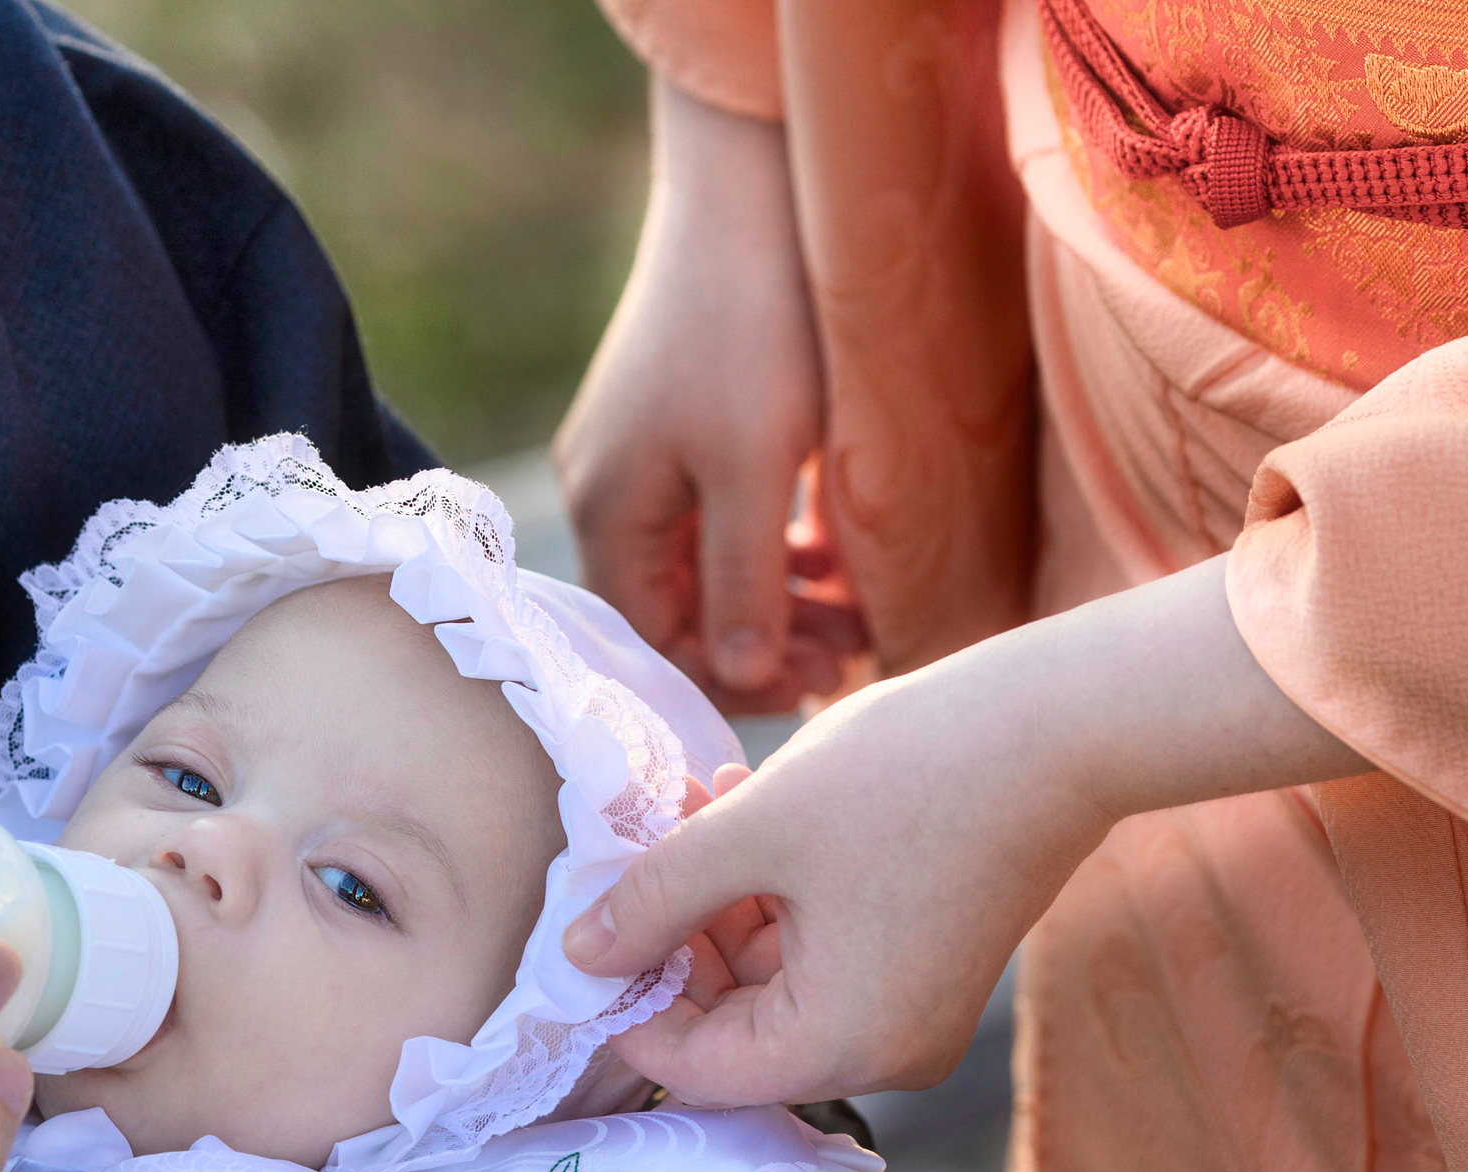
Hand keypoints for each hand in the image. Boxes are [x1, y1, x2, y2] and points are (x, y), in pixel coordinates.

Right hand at [553, 77, 856, 710]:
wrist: (745, 190)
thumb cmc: (750, 328)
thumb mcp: (752, 470)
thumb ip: (744, 582)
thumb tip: (745, 678)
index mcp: (611, 515)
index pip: (655, 643)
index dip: (735, 679)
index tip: (821, 684)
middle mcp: (610, 495)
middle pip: (679, 610)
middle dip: (765, 642)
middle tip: (854, 654)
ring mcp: (641, 458)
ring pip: (705, 567)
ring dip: (778, 600)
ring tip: (856, 612)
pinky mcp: (679, 425)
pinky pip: (718, 520)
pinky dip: (773, 548)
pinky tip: (830, 550)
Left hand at [565, 559, 1369, 1105]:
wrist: (1062, 726)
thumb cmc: (908, 776)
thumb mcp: (753, 832)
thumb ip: (655, 899)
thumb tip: (577, 956)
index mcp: (839, 1046)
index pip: (692, 1069)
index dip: (628, 1003)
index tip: (587, 928)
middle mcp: (881, 1054)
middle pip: (731, 1029)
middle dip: (676, 940)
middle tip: (641, 850)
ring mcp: (910, 1014)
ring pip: (771, 983)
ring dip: (720, 903)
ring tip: (699, 806)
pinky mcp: (926, 967)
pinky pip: (821, 955)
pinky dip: (773, 897)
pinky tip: (747, 811)